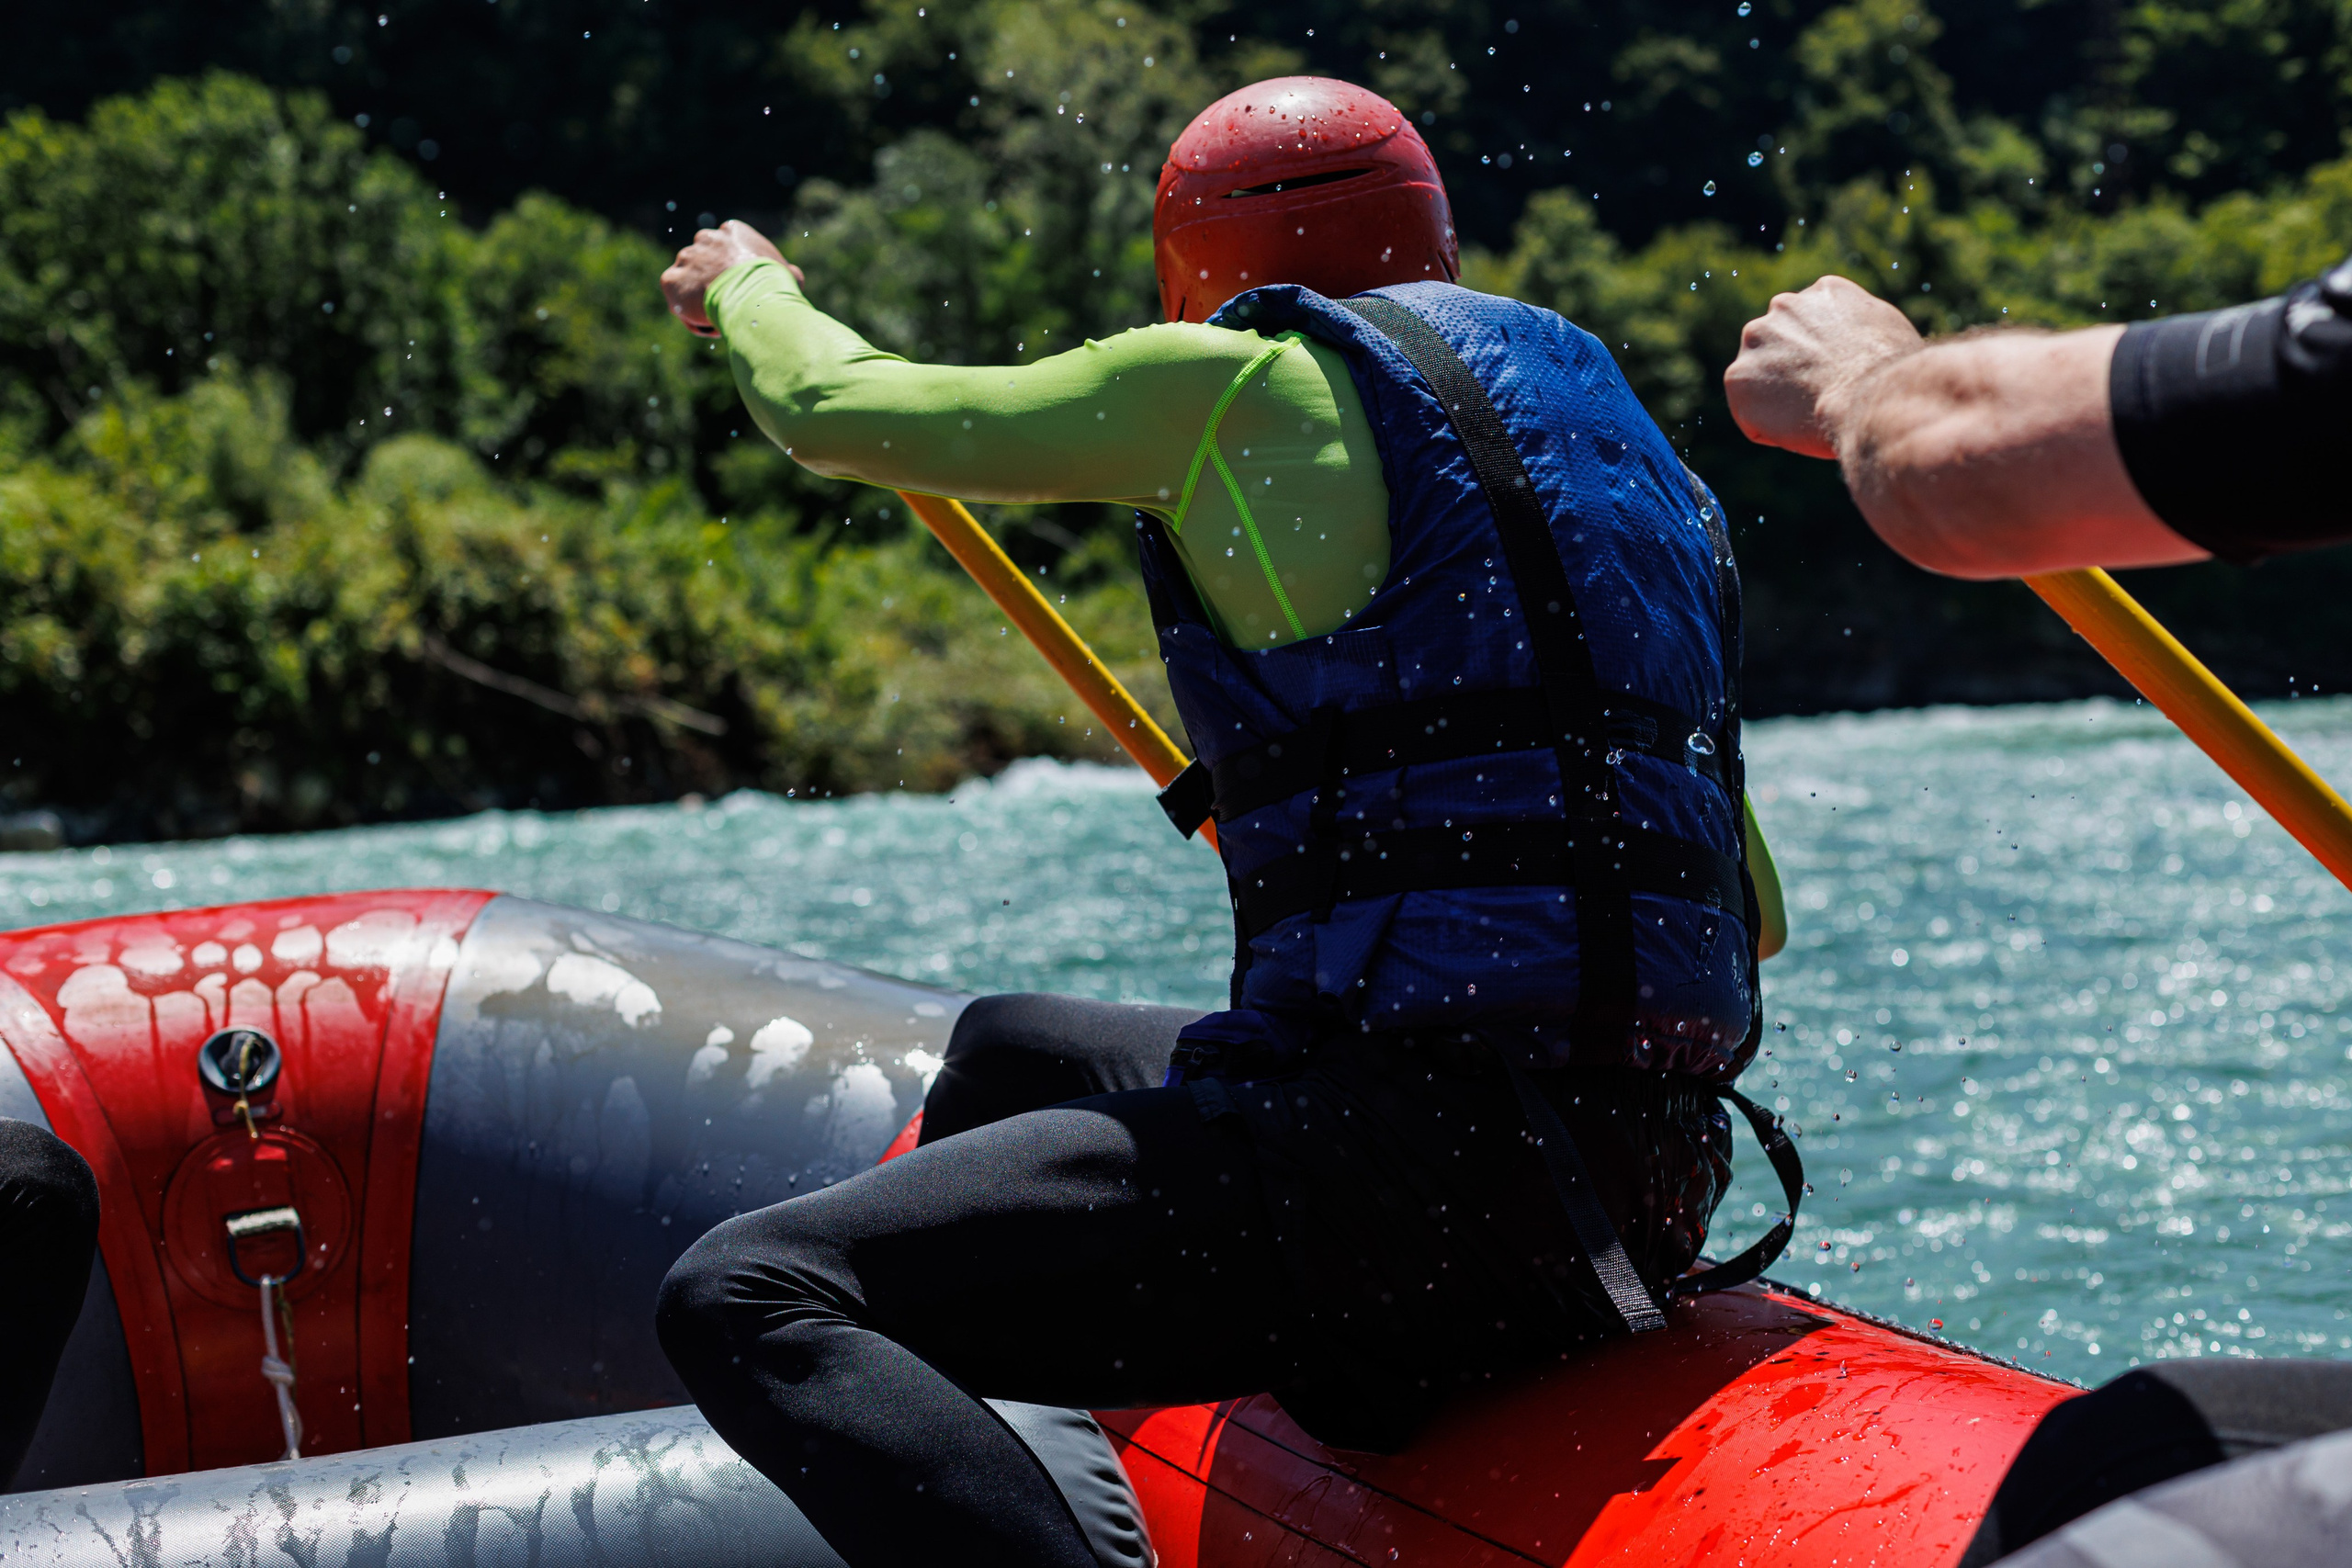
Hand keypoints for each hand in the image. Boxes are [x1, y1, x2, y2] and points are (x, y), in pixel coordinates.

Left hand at [660, 220, 798, 335]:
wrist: (752, 295)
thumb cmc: (773, 284)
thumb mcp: (788, 275)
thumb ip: (786, 273)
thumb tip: (793, 278)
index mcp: (732, 232)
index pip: (726, 248)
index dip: (733, 271)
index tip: (742, 288)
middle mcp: (705, 238)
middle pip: (705, 263)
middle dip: (713, 281)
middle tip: (728, 303)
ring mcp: (685, 257)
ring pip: (690, 283)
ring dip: (701, 299)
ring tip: (720, 317)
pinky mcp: (671, 279)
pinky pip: (676, 300)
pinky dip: (688, 314)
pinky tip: (707, 322)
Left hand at [1724, 276, 1922, 458]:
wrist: (1871, 398)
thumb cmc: (1890, 376)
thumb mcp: (1886, 334)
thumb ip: (1860, 329)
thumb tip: (1858, 344)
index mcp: (1823, 292)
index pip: (1812, 328)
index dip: (1824, 362)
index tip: (1837, 378)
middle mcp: (1783, 306)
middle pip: (1781, 348)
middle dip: (1794, 374)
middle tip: (1821, 397)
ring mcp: (1756, 339)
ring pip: (1761, 380)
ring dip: (1779, 400)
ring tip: (1812, 412)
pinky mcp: (1738, 378)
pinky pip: (1750, 415)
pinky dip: (1769, 430)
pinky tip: (1797, 427)